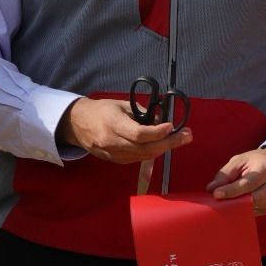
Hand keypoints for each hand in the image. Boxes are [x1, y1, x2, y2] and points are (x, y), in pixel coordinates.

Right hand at [57, 97, 190, 163]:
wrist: (78, 125)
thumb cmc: (101, 110)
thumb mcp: (121, 104)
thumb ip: (142, 113)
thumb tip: (162, 121)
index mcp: (112, 124)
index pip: (139, 134)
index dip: (158, 132)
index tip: (172, 126)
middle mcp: (112, 142)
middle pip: (146, 149)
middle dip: (170, 143)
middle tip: (187, 136)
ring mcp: (114, 155)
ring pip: (144, 156)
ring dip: (164, 148)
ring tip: (180, 138)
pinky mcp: (116, 161)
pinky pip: (139, 159)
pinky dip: (153, 152)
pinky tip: (163, 144)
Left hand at [206, 147, 265, 214]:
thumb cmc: (258, 160)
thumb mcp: (241, 160)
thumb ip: (226, 173)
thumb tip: (212, 188)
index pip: (248, 183)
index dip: (232, 190)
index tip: (216, 194)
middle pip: (252, 198)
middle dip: (233, 200)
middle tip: (218, 200)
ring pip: (252, 208)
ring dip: (237, 206)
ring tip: (226, 201)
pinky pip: (254, 213)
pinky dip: (243, 210)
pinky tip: (236, 203)